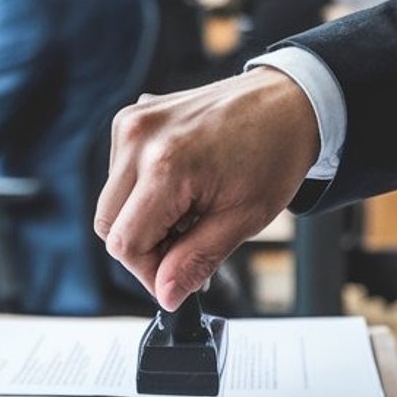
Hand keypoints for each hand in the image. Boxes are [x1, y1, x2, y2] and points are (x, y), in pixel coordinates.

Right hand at [95, 67, 318, 308]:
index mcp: (165, 165)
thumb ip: (196, 260)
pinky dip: (143, 191)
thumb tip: (166, 293)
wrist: (288, 102)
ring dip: (143, 218)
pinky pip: (120, 173)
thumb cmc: (274, 152)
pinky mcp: (133, 118)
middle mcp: (139, 139)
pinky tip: (180, 187)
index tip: (176, 278)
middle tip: (186, 244)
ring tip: (189, 210)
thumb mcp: (243, 219)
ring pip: (112, 201)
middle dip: (144, 246)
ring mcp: (132, 124)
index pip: (125, 242)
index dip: (150, 271)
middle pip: (108, 223)